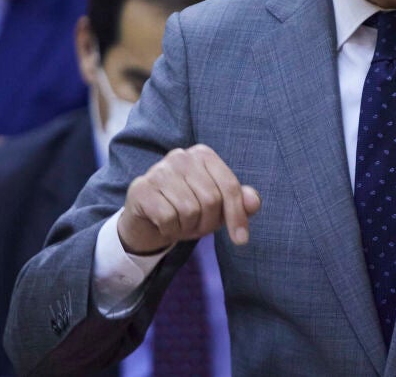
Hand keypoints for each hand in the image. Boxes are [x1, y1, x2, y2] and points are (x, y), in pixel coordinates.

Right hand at [117, 144, 260, 254]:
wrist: (148, 220)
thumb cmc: (187, 209)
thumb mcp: (218, 208)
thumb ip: (239, 202)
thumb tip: (254, 202)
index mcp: (203, 155)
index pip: (229, 186)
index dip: (237, 216)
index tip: (241, 240)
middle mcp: (181, 156)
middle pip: (211, 200)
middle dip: (207, 223)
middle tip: (196, 226)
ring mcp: (159, 170)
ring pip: (189, 210)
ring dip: (187, 227)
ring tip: (180, 223)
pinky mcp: (141, 188)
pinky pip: (168, 217)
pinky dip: (170, 229)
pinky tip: (163, 223)